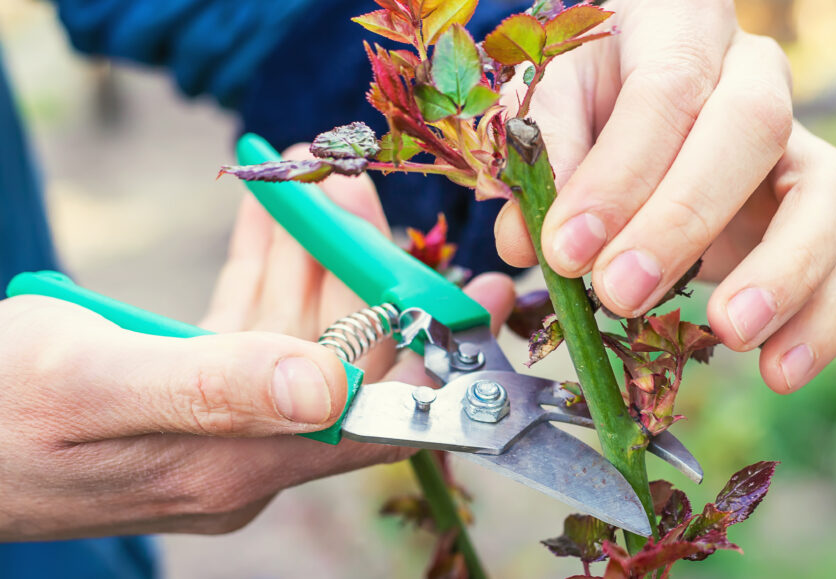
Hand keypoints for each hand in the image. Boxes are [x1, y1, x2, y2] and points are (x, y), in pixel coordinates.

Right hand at [0, 154, 514, 539]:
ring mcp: (218, 425)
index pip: (374, 416)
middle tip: (353, 187)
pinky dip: (259, 267)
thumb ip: (213, 387)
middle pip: (337, 356)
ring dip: (306, 253)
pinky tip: (267, 214)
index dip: (438, 358)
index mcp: (236, 464)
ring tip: (310, 179)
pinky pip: (245, 325)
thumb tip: (331, 392)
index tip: (486, 298)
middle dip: (353, 267)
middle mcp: (243, 454)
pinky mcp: (189, 396)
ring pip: (293, 330)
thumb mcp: (91, 381)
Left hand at [494, 0, 835, 392]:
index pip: (664, 91)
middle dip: (684, 220)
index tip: (567, 250)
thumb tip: (530, 239)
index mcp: (680, 28)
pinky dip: (823, 322)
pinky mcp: (819, 214)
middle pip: (753, 128)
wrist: (637, 107)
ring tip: (728, 333)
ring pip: (835, 192)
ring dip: (784, 271)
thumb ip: (540, 162)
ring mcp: (801, 145)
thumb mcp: (549, 110)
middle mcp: (754, 75)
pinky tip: (778, 371)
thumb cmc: (591, 102)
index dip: (618, 175)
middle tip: (621, 291)